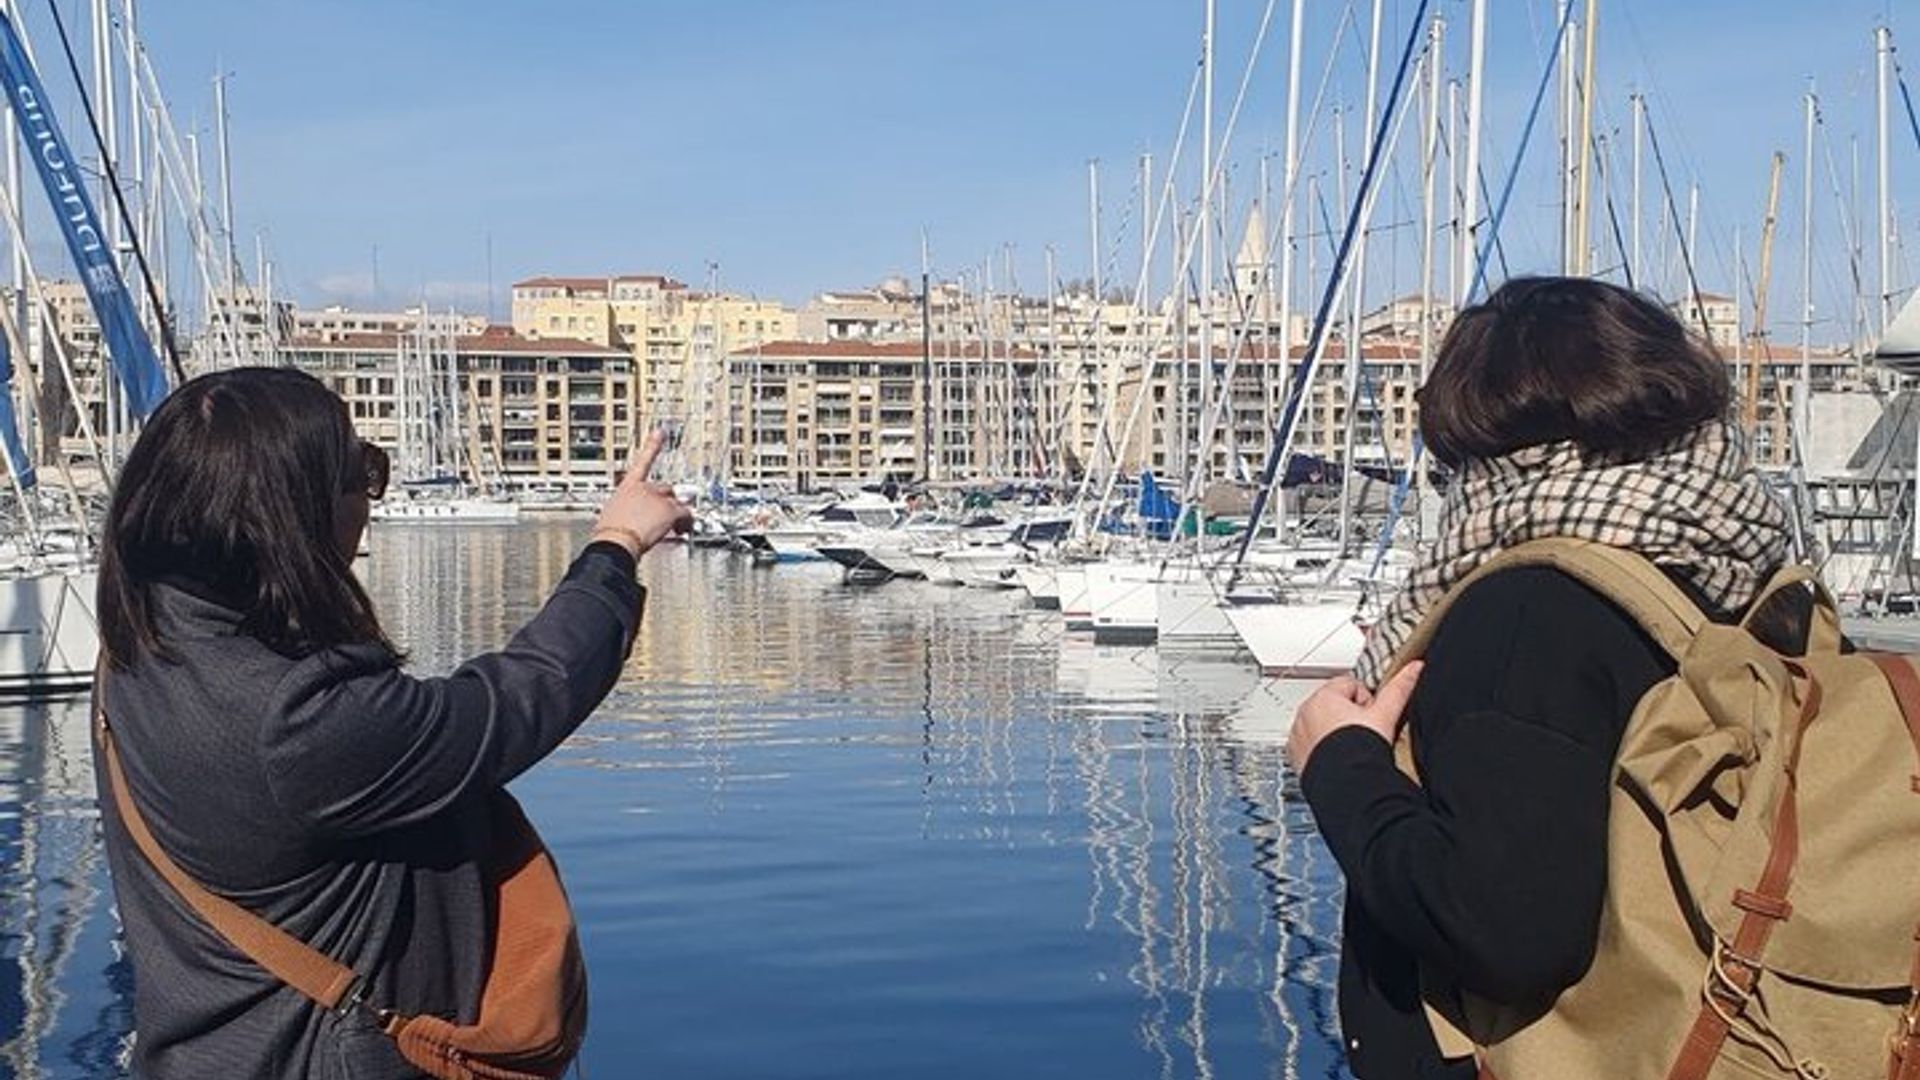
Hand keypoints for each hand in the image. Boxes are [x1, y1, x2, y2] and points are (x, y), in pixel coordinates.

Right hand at [591, 430, 692, 556]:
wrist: (615, 543)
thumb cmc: (610, 536)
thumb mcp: (612, 517)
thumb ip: (625, 512)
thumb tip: (627, 521)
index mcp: (627, 488)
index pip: (642, 462)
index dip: (653, 445)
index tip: (660, 432)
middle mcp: (643, 489)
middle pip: (664, 489)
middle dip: (665, 503)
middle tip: (661, 518)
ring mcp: (658, 498)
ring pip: (676, 502)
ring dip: (675, 515)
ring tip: (672, 528)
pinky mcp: (670, 510)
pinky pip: (686, 514)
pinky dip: (686, 523)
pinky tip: (681, 530)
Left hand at [1288, 662, 1423, 774]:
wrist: (1349, 784)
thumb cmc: (1362, 749)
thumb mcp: (1385, 715)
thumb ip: (1399, 689)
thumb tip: (1415, 668)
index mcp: (1324, 697)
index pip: (1351, 686)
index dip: (1368, 702)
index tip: (1371, 720)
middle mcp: (1305, 712)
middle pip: (1335, 704)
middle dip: (1349, 717)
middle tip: (1363, 735)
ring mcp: (1298, 734)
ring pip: (1321, 724)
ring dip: (1334, 732)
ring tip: (1350, 748)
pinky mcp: (1295, 754)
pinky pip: (1309, 744)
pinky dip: (1321, 749)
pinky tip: (1337, 758)